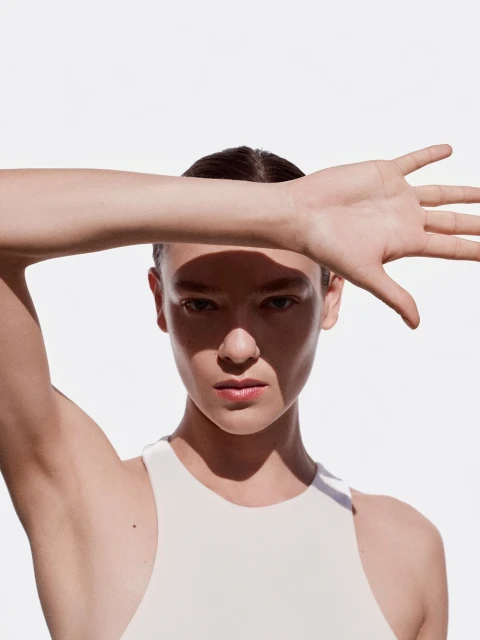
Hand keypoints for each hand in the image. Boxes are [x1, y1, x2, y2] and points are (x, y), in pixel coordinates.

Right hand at [285, 144, 479, 328]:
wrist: (303, 214)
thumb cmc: (328, 246)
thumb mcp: (366, 274)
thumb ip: (394, 296)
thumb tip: (417, 325)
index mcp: (406, 242)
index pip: (450, 247)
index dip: (475, 249)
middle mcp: (405, 219)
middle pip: (451, 221)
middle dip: (477, 222)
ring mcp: (397, 195)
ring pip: (439, 192)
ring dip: (463, 192)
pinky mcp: (385, 173)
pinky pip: (413, 161)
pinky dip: (430, 155)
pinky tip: (449, 150)